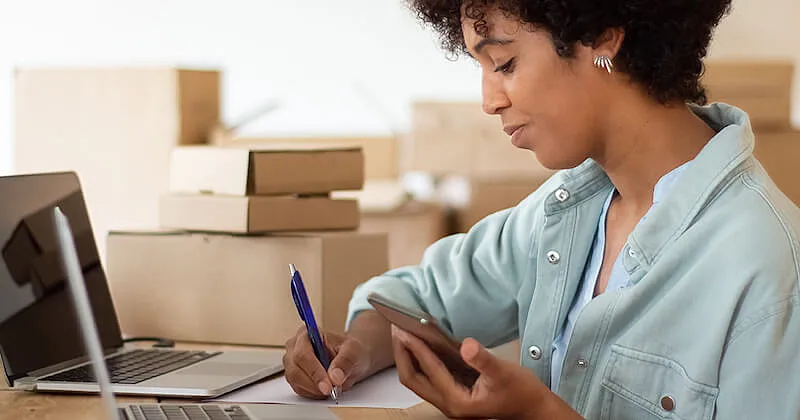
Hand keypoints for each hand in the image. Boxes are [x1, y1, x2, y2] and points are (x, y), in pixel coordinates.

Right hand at [283, 326, 372, 398]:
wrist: (351, 359)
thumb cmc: (350, 350)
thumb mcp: (353, 351)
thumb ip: (345, 362)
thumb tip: (335, 377)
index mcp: (306, 333)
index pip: (303, 354)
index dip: (314, 371)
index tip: (328, 384)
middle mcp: (294, 347)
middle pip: (295, 370)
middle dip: (314, 384)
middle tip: (332, 391)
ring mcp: (292, 363)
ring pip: (296, 381)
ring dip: (315, 390)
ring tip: (332, 388)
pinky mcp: (294, 377)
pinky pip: (299, 389)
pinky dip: (313, 393)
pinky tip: (325, 389)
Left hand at [391, 326, 581, 419]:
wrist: (533, 407)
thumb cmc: (521, 393)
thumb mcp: (503, 372)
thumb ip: (483, 359)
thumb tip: (466, 345)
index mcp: (457, 401)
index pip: (428, 371)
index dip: (415, 348)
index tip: (404, 329)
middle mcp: (449, 403)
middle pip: (413, 378)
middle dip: (402, 353)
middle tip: (396, 328)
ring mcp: (450, 399)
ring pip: (419, 378)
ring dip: (409, 356)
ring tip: (402, 331)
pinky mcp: (454, 391)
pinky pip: (430, 375)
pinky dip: (422, 358)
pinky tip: (422, 341)